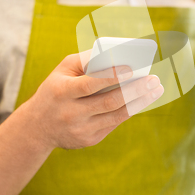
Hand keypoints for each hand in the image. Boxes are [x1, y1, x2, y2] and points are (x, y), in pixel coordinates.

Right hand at [21, 53, 163, 149]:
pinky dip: (131, 110)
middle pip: (108, 102)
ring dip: (140, 101)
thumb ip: (86, 60)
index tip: (132, 69)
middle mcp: (70, 113)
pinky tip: (143, 99)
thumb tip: (116, 53)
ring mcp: (81, 129)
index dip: (111, 76)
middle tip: (154, 79)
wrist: (37, 127)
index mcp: (62, 92)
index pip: (89, 84)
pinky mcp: (89, 140)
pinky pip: (115, 123)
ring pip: (117, 115)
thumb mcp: (62, 71)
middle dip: (135, 90)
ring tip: (156, 89)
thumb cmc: (55, 90)